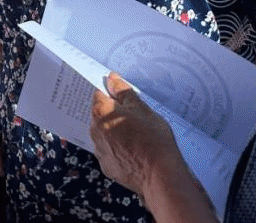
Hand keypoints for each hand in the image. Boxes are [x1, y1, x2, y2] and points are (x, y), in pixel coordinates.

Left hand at [89, 72, 178, 196]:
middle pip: (100, 114)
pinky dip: (118, 150)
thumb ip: (124, 92)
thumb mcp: (142, 109)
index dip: (111, 93)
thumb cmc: (153, 139)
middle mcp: (95, 131)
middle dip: (113, 113)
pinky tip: (134, 151)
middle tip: (134, 118)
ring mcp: (99, 150)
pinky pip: (109, 152)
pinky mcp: (106, 166)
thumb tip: (112, 79)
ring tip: (137, 136)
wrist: (160, 175)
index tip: (121, 96)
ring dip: (114, 132)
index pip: (99, 94)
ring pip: (104, 133)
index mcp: (101, 112)